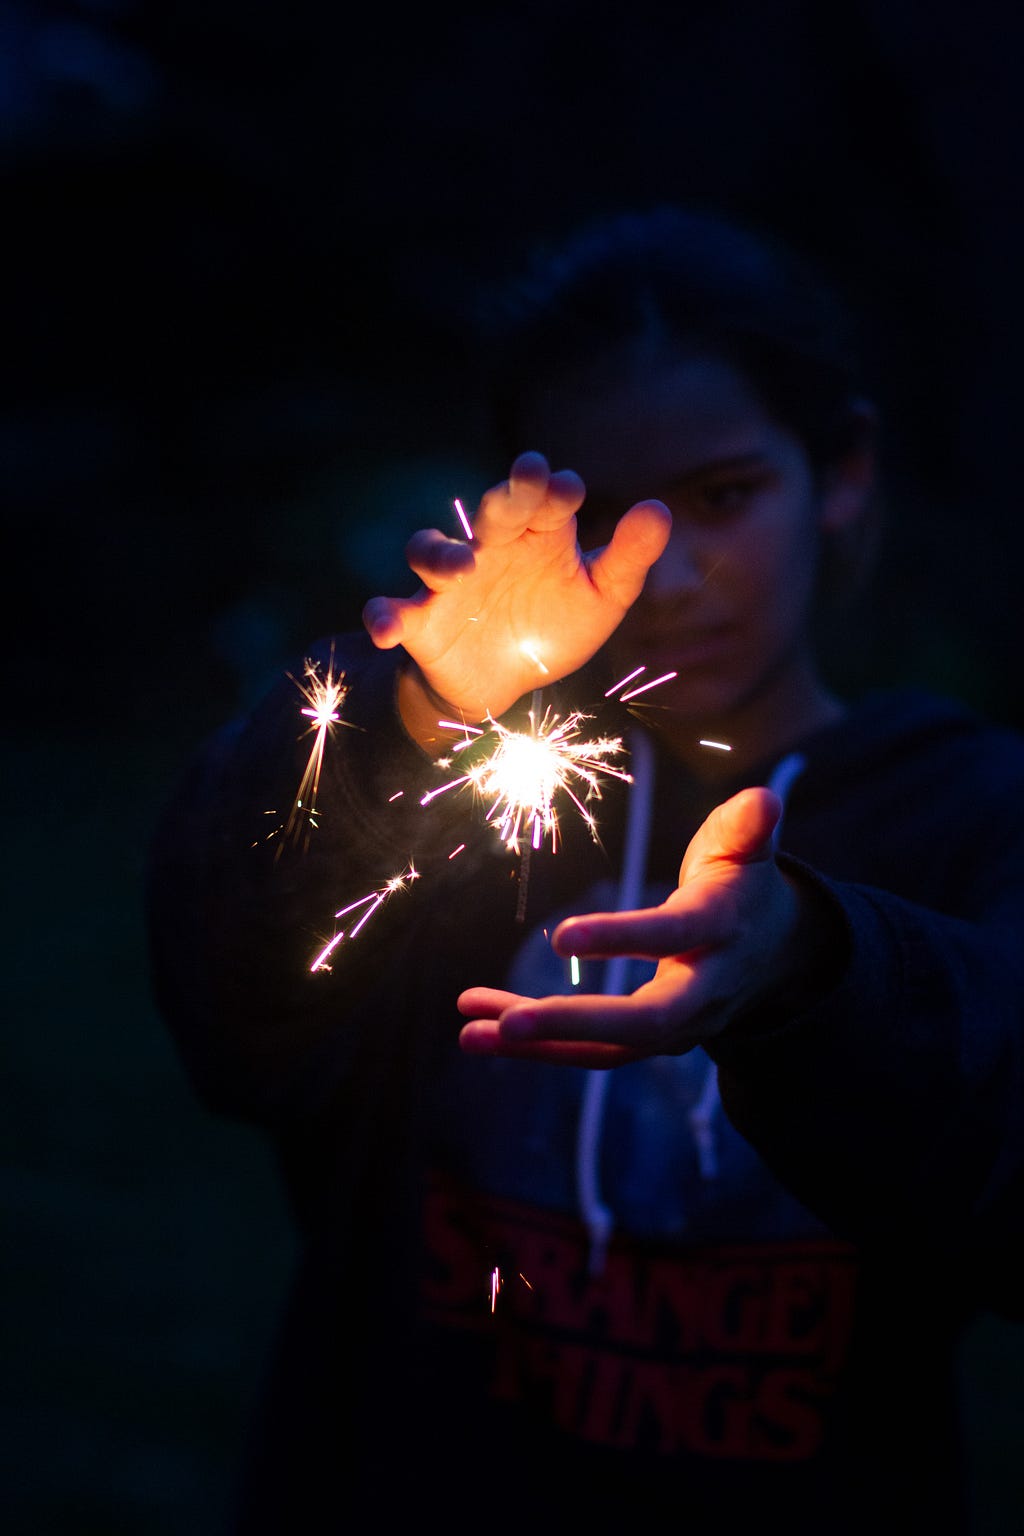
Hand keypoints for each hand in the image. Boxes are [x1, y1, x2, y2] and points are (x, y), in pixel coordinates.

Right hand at [362, 451, 671, 741]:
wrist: (504, 683)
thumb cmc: (551, 627)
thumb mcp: (600, 598)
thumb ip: (627, 559)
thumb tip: (658, 509)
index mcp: (536, 535)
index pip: (546, 499)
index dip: (554, 490)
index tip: (567, 488)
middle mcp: (489, 547)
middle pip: (491, 510)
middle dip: (507, 494)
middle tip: (526, 478)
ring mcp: (448, 583)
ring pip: (429, 549)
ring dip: (441, 553)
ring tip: (463, 568)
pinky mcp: (419, 621)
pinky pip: (389, 611)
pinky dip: (383, 617)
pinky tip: (389, 629)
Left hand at [458, 788, 819, 1066]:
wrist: (776, 955)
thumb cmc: (744, 884)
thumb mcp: (748, 848)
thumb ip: (748, 826)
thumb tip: (764, 801)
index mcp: (722, 929)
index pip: (672, 937)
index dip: (621, 937)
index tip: (560, 935)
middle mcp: (703, 992)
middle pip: (645, 1023)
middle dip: (574, 1024)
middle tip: (508, 1022)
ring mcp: (679, 1028)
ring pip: (610, 1050)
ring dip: (539, 1045)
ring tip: (471, 1032)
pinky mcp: (650, 1042)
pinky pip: (593, 1053)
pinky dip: (540, 1045)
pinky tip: (482, 1030)